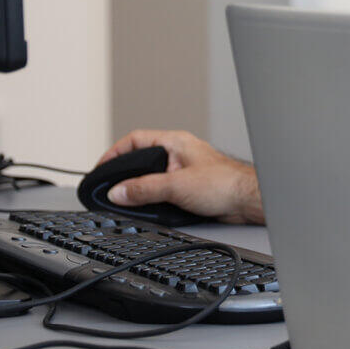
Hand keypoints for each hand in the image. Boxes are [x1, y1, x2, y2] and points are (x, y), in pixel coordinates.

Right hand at [97, 129, 263, 223]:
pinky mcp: (189, 188)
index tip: (101, 168)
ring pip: (152, 177)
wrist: (248, 200)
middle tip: (110, 187)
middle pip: (141, 160)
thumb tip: (118, 192)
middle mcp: (178, 154)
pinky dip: (153, 199)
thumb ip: (144, 189)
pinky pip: (163, 191)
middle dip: (125, 174)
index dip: (115, 153)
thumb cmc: (225, 183)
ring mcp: (183, 171)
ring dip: (140, 189)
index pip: (135, 140)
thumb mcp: (176, 185)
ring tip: (126, 200)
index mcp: (175, 142)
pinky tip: (149, 208)